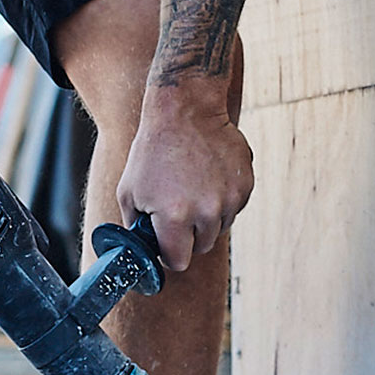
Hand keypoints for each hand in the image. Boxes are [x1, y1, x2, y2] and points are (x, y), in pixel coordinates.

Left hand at [117, 83, 253, 270]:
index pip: (179, 262)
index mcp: (175, 217)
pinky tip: (207, 180)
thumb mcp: (129, 192)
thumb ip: (137, 227)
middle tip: (176, 211)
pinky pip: (233, 209)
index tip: (166, 244)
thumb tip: (143, 249)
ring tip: (191, 190)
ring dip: (206, 219)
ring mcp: (230, 198)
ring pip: (219, 228)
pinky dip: (222, 201)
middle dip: (188, 236)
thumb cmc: (152, 153)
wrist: (186, 112)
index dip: (169, 255)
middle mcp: (207, 211)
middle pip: (201, 247)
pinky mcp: (246, 185)